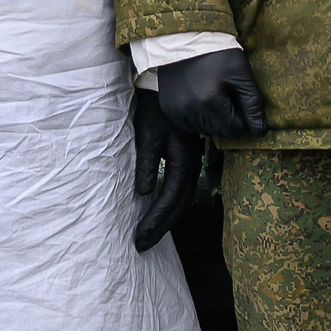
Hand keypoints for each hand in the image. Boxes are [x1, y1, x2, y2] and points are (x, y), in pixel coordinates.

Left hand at [132, 88, 199, 252]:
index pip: (170, 199)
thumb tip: (143, 193)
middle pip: (179, 205)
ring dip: (165, 219)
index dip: (156, 221)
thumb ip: (147, 164)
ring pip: (181, 199)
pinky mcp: (186, 160)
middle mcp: (191, 165)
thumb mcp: (148, 134)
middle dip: (160, 227)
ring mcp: (191, 163)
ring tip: (147, 236)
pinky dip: (169, 206)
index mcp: (183, 160)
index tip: (140, 238)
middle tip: (141, 245)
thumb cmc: (156, 108)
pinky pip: (180, 190)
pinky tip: (157, 212)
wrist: (169, 86)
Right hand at [157, 48, 266, 140]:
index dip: (240, 117)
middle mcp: (190, 110)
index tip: (237, 99)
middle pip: (218, 131)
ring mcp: (177, 110)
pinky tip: (198, 98)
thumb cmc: (219, 55)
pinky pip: (188, 125)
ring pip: (203, 130)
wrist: (187, 39)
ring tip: (211, 94)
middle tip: (224, 95)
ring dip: (211, 119)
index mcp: (210, 101)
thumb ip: (253, 104)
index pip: (233, 129)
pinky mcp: (168, 108)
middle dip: (226, 119)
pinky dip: (197, 117)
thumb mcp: (241, 74)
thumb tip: (260, 132)